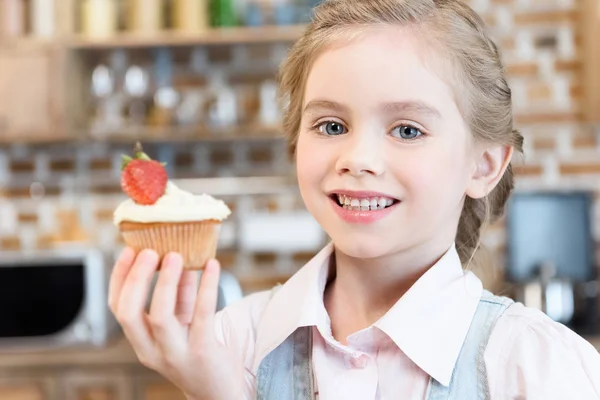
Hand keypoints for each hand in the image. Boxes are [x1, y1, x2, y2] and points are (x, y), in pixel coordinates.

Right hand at [108, 248, 244, 399]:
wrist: (219, 392)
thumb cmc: (199, 352)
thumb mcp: (183, 324)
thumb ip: (179, 295)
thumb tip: (180, 257)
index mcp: (141, 342)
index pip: (118, 308)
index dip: (119, 277)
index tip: (129, 250)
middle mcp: (152, 351)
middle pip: (129, 313)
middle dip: (135, 279)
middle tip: (149, 251)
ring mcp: (175, 354)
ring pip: (160, 317)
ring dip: (166, 282)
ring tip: (176, 255)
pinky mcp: (202, 353)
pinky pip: (201, 315)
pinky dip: (206, 286)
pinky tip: (213, 266)